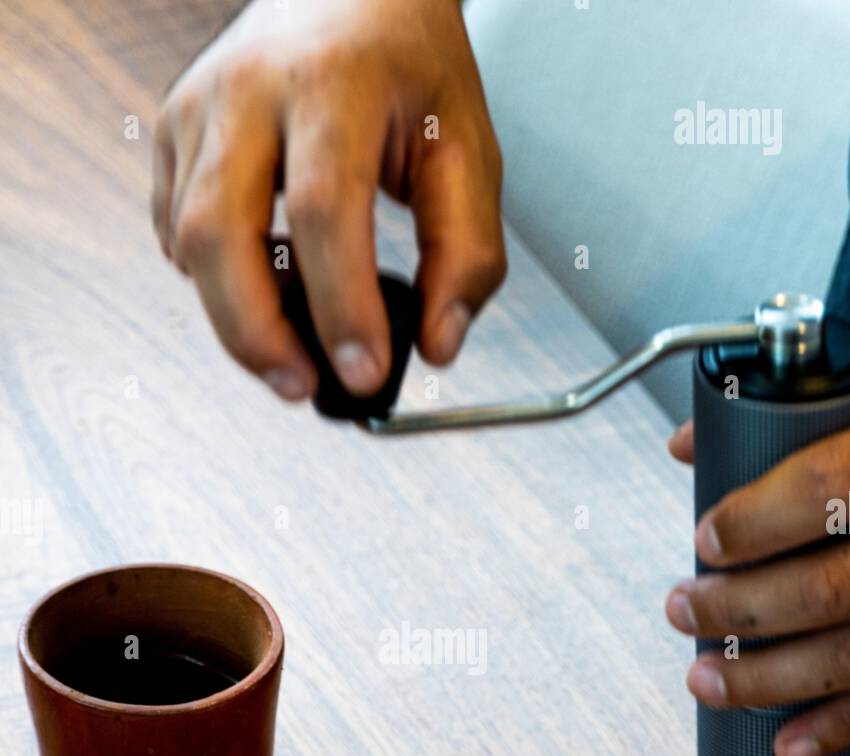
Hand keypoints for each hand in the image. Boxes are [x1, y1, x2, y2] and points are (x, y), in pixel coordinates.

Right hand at [152, 0, 505, 401]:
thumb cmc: (407, 64)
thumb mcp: (467, 148)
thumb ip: (466, 253)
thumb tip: (438, 344)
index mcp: (334, 83)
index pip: (325, 211)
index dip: (342, 306)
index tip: (364, 371)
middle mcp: (249, 89)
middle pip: (221, 234)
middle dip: (256, 334)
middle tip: (303, 387)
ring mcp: (199, 108)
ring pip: (187, 242)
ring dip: (235, 320)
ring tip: (290, 354)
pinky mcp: (174, 132)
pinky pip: (177, 233)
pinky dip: (215, 282)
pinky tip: (262, 288)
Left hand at [665, 420, 849, 755]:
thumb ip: (796, 425)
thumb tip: (693, 443)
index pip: (829, 484)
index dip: (756, 518)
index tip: (708, 538)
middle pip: (827, 585)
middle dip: (737, 607)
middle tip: (683, 606)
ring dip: (765, 678)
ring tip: (706, 678)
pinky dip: (838, 729)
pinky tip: (786, 742)